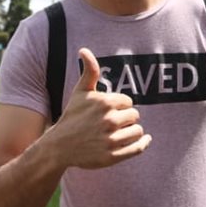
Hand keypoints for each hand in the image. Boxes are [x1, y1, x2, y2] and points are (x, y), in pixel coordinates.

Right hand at [53, 48, 151, 169]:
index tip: (109, 111)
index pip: (129, 102)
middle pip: (135, 116)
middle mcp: (109, 121)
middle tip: (112, 123)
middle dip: (126, 119)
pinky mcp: (112, 156)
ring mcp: (111, 140)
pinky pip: (137, 148)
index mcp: (105, 103)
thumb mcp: (80, 92)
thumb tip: (84, 50)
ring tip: (119, 133)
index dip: (121, 106)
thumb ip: (89, 71)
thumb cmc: (72, 116)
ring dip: (132, 131)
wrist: (60, 145)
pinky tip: (145, 140)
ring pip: (138, 131)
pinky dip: (143, 143)